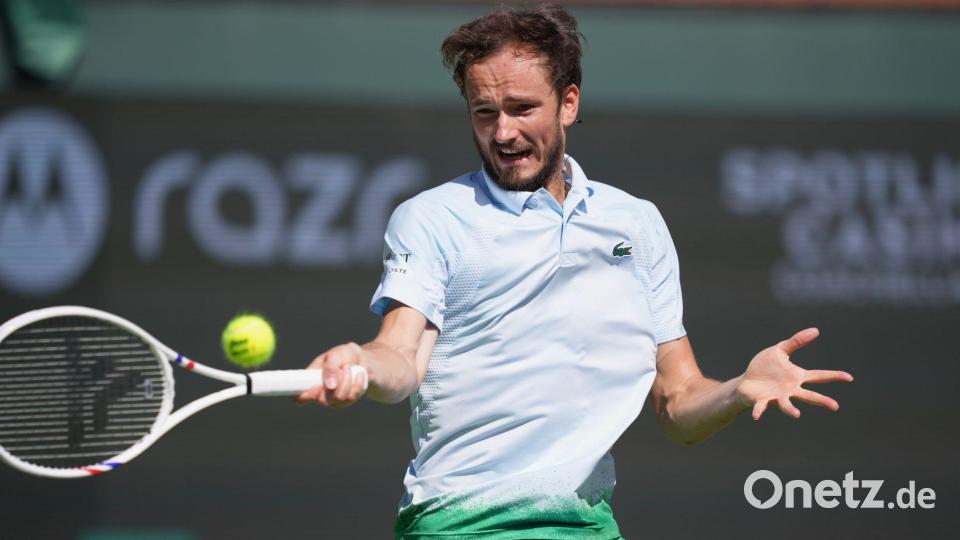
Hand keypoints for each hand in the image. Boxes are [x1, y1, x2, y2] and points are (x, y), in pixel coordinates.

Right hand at [295, 342, 367, 407]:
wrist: (365, 359)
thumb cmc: (347, 355)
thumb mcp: (338, 354)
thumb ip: (330, 367)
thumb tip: (329, 386)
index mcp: (311, 379)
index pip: (301, 395)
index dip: (306, 396)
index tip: (317, 388)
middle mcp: (320, 392)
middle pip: (323, 400)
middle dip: (336, 383)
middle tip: (343, 368)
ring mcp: (333, 399)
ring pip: (339, 399)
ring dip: (347, 381)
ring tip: (349, 368)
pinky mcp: (347, 401)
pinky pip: (352, 397)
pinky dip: (357, 384)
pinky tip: (358, 375)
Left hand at [736, 328, 852, 419]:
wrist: (746, 382)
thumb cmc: (765, 367)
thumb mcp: (779, 350)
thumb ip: (796, 341)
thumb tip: (816, 330)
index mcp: (796, 377)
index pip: (819, 376)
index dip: (834, 376)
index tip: (849, 377)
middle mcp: (790, 389)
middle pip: (809, 396)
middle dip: (822, 401)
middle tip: (835, 406)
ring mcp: (777, 396)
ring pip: (787, 405)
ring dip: (791, 410)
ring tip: (796, 414)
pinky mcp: (762, 401)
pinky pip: (761, 407)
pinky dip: (759, 411)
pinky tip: (756, 416)